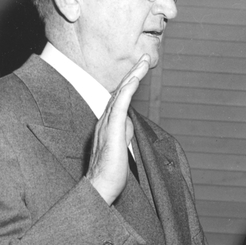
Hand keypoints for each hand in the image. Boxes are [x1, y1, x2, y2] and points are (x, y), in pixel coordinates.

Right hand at [86, 56, 149, 204]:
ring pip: (121, 94)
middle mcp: (106, 120)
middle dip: (133, 73)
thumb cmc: (110, 171)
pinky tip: (134, 80)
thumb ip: (124, 132)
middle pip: (121, 91)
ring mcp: (107, 123)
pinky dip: (128, 91)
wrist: (100, 186)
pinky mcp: (112, 130)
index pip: (121, 98)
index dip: (130, 83)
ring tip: (143, 62)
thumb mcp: (121, 147)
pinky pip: (120, 105)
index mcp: (108, 124)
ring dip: (133, 76)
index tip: (140, 70)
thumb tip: (129, 122)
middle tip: (145, 58)